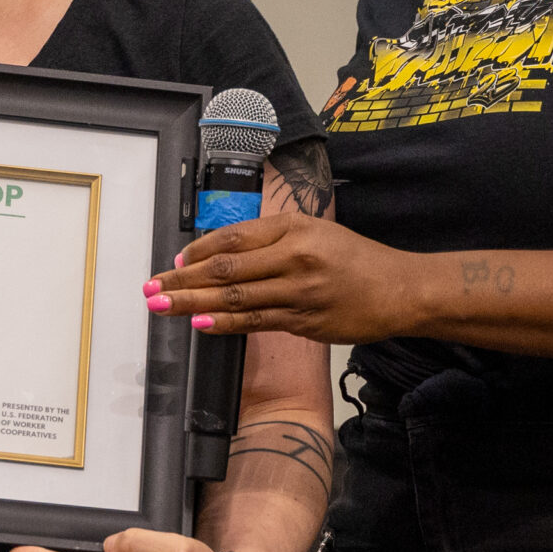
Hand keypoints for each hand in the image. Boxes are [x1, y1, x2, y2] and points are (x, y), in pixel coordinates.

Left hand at [144, 215, 423, 344]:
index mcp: (293, 228)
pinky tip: (202, 323)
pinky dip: (226, 322)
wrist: (400, 289)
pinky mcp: (306, 321)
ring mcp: (300, 291)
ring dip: (194, 303)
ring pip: (236, 297)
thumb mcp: (316, 233)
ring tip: (163, 307)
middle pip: (226, 268)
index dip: (198, 251)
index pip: (233, 238)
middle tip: (152, 288)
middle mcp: (294, 256)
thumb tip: (223, 256)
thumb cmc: (356, 260)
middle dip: (182, 279)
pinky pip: (257, 322)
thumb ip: (272, 241)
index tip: (173, 263)